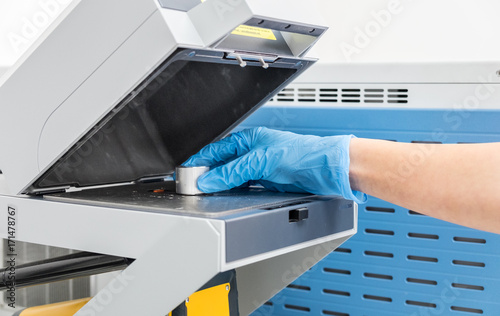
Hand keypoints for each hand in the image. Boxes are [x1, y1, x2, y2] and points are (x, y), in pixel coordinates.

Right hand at [183, 127, 366, 202]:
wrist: (326, 169)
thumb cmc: (302, 154)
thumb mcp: (261, 160)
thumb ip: (234, 170)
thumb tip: (210, 179)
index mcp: (249, 139)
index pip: (216, 149)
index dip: (200, 160)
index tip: (186, 171)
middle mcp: (252, 152)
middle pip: (222, 164)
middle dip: (208, 174)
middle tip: (192, 186)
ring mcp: (259, 167)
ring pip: (232, 176)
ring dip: (220, 184)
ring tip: (205, 192)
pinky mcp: (266, 181)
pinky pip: (243, 186)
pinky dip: (233, 191)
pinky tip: (226, 196)